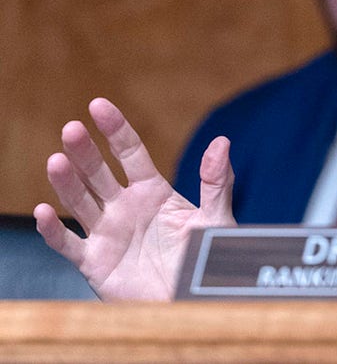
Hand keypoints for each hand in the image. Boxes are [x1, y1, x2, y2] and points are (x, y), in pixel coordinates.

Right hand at [33, 98, 235, 300]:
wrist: (192, 301)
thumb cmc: (204, 259)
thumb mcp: (215, 218)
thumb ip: (217, 181)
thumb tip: (222, 141)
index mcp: (152, 192)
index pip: (129, 153)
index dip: (115, 129)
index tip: (98, 105)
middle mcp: (125, 208)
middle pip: (99, 173)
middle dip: (84, 152)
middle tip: (72, 129)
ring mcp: (107, 233)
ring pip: (79, 203)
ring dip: (66, 183)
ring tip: (56, 161)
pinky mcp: (95, 262)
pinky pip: (68, 244)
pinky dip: (53, 230)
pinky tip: (44, 213)